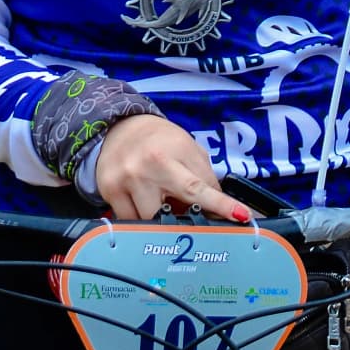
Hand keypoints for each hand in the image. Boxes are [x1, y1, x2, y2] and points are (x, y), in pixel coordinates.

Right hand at [92, 115, 249, 222]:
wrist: (119, 126)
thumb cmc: (160, 140)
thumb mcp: (188, 150)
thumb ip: (204, 178)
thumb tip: (219, 211)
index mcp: (171, 154)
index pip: (199, 186)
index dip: (220, 204)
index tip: (241, 216)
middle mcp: (147, 168)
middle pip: (170, 212)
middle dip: (182, 220)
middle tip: (188, 217)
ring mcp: (125, 181)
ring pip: (149, 222)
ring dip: (161, 220)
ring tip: (161, 203)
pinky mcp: (109, 191)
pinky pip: (130, 221)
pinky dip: (141, 220)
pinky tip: (143, 203)